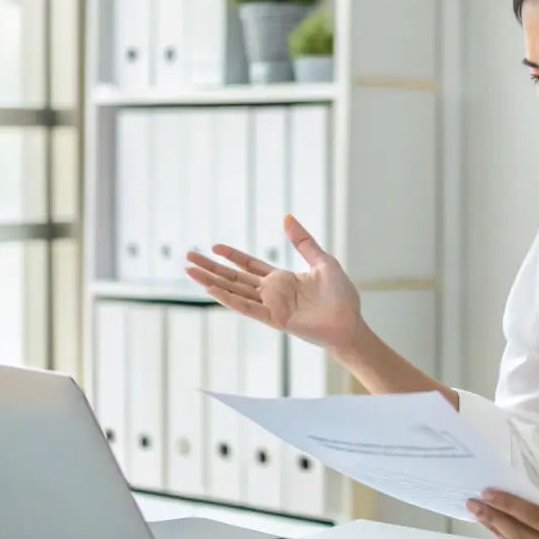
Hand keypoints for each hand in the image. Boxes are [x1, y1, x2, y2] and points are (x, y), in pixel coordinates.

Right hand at [184, 215, 364, 351]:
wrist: (350, 321)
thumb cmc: (341, 295)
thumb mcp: (322, 260)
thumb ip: (302, 241)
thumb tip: (286, 217)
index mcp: (282, 279)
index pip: (250, 265)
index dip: (232, 256)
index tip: (214, 246)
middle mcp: (272, 292)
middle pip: (234, 277)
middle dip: (211, 267)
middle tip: (188, 257)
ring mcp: (270, 306)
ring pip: (234, 291)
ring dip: (211, 281)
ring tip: (190, 272)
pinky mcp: (274, 318)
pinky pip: (247, 308)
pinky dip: (229, 299)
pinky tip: (213, 289)